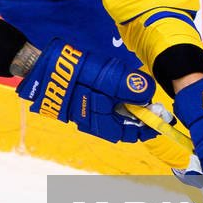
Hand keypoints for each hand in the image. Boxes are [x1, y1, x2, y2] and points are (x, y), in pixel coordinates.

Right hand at [16, 38, 155, 143]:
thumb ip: (129, 87)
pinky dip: (113, 97)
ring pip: (114, 114)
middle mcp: (93, 123)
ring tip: (128, 86)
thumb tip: (148, 94)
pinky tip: (113, 83)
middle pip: (124, 124)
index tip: (161, 116)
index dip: (148, 126)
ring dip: (125, 103)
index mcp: (101, 123)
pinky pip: (102, 105)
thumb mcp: (106, 79)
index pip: (131, 134)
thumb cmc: (74, 75)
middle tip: (147, 98)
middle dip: (138, 112)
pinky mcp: (80, 103)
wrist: (42, 69)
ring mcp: (85, 113)